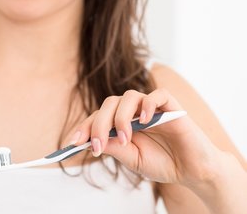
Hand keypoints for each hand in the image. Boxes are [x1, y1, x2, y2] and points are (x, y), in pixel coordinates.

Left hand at [67, 89, 221, 185]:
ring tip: (125, 139)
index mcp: (121, 122)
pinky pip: (158, 95)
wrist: (192, 171)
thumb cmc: (162, 163)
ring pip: (128, 97)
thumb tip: (93, 141)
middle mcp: (133, 111)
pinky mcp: (171, 106)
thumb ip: (115, 148)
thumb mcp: (132, 159)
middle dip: (98, 124)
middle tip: (97, 146)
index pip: (98, 117)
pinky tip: (145, 120)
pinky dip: (148, 104)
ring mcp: (151, 107)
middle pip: (109, 104)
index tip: (74, 143)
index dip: (85, 127)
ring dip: (121, 117)